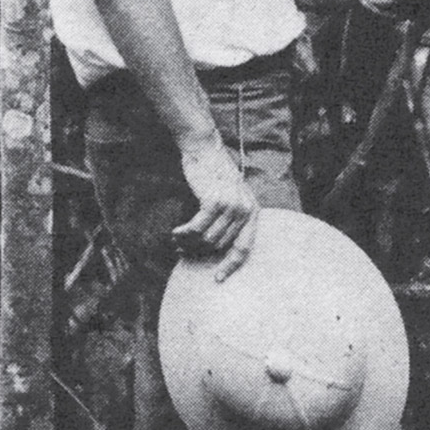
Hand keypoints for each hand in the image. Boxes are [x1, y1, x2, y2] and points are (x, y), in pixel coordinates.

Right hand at [174, 135, 259, 281]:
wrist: (206, 150)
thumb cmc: (214, 177)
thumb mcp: (229, 198)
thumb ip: (228, 221)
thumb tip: (210, 250)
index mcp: (253, 212)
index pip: (245, 248)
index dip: (231, 266)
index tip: (217, 280)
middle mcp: (247, 210)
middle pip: (220, 246)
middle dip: (198, 251)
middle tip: (181, 248)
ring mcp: (232, 205)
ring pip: (207, 240)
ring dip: (188, 243)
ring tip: (177, 238)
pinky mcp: (215, 201)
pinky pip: (196, 229)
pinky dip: (183, 233)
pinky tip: (175, 231)